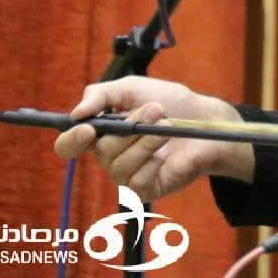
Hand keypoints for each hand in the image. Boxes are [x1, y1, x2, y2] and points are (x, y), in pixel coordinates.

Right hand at [53, 75, 253, 200]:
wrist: (207, 120)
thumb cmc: (172, 103)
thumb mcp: (134, 88)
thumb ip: (101, 94)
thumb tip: (75, 114)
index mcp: (101, 133)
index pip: (69, 145)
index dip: (72, 140)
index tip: (88, 128)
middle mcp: (110, 156)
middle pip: (102, 150)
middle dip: (132, 126)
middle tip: (157, 110)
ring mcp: (127, 175)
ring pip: (119, 165)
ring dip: (146, 141)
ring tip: (166, 125)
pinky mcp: (145, 189)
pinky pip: (136, 181)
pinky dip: (154, 162)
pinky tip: (166, 154)